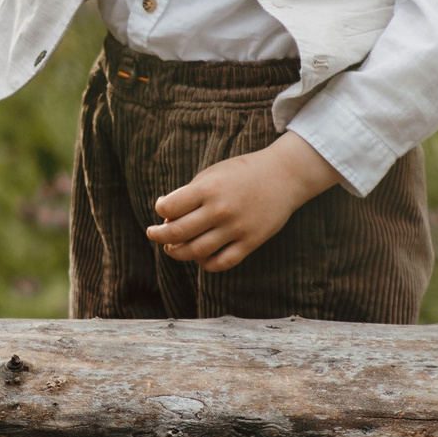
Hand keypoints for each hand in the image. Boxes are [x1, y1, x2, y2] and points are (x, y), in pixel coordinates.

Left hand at [145, 132, 341, 272]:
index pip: (169, 207)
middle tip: (154, 234)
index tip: (162, 208)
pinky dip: (205, 263)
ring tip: (172, 248)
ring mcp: (237, 228)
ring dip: (177, 253)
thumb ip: (189, 193)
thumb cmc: (242, 173)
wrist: (283, 176)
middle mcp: (221, 209)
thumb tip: (165, 218)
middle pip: (177, 233)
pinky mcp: (251, 242)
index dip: (160, 209)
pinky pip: (221, 262)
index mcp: (208, 188)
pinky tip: (199, 256)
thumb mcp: (212, 174)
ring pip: (196, 251)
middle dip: (159, 236)